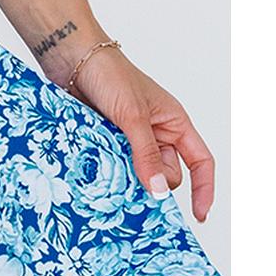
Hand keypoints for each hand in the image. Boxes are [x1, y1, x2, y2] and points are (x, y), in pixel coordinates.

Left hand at [66, 47, 214, 222]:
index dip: (203, 188)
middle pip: (164, 174)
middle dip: (152, 181)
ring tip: (109, 169)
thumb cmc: (111, 75)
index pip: (200, 162)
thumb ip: (145, 153)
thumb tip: (159, 191)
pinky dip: (106, 172)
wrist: (72, 60)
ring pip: (136, 174)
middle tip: (131, 180)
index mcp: (174, 123)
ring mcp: (130, 140)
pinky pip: (112, 167)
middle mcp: (156, 133)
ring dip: (125, 177)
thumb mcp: (132, 116)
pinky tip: (94, 169)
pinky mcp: (106, 142)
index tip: (198, 215)